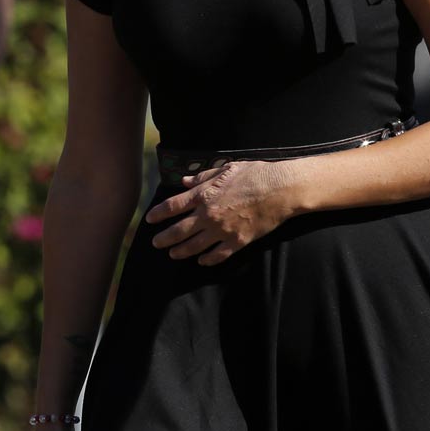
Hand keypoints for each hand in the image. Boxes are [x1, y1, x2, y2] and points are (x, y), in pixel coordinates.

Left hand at [146, 158, 299, 265]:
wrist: (279, 189)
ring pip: (194, 246)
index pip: (172, 206)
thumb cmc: (254, 174)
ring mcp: (222, 230)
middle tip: (155, 243)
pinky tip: (201, 261)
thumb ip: (202, 177)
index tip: (150, 219)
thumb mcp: (225, 169)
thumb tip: (184, 182)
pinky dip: (207, 260)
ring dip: (180, 251)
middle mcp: (208, 214)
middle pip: (178, 230)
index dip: (158, 214)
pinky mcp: (237, 241)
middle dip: (163, 238)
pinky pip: (217, 255)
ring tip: (172, 254)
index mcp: (204, 194)